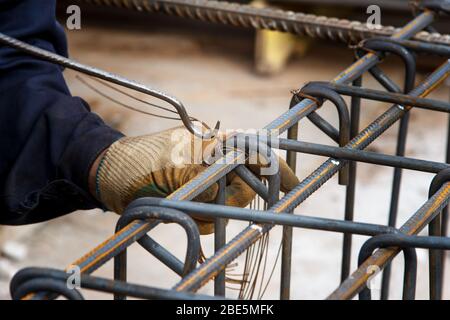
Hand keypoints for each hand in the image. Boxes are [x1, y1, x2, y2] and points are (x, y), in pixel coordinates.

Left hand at [89, 126, 298, 233]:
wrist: (105, 173)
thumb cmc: (133, 168)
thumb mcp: (172, 171)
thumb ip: (208, 175)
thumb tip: (238, 186)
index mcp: (210, 145)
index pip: (253, 152)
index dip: (275, 168)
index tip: (293, 185)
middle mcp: (211, 156)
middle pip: (244, 185)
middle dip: (231, 202)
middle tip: (204, 209)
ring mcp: (203, 174)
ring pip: (228, 201)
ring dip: (211, 212)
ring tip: (184, 208)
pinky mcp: (194, 189)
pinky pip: (212, 209)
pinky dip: (205, 217)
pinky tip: (186, 212)